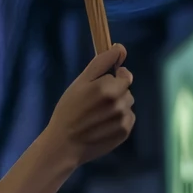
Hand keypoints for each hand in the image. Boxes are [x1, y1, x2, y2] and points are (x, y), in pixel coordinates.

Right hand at [49, 45, 133, 165]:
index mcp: (110, 87)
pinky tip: (103, 126)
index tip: (100, 87)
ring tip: (98, 116)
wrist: (64, 144)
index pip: (125, 75)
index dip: (113, 78)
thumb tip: (121, 48)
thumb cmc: (68, 110)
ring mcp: (124, 119)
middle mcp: (120, 103)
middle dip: (115, 93)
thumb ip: (101, 62)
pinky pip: (128, 119)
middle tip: (94, 104)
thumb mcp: (80, 82)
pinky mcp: (125, 132)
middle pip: (126, 90)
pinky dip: (119, 121)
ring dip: (117, 107)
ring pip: (127, 104)